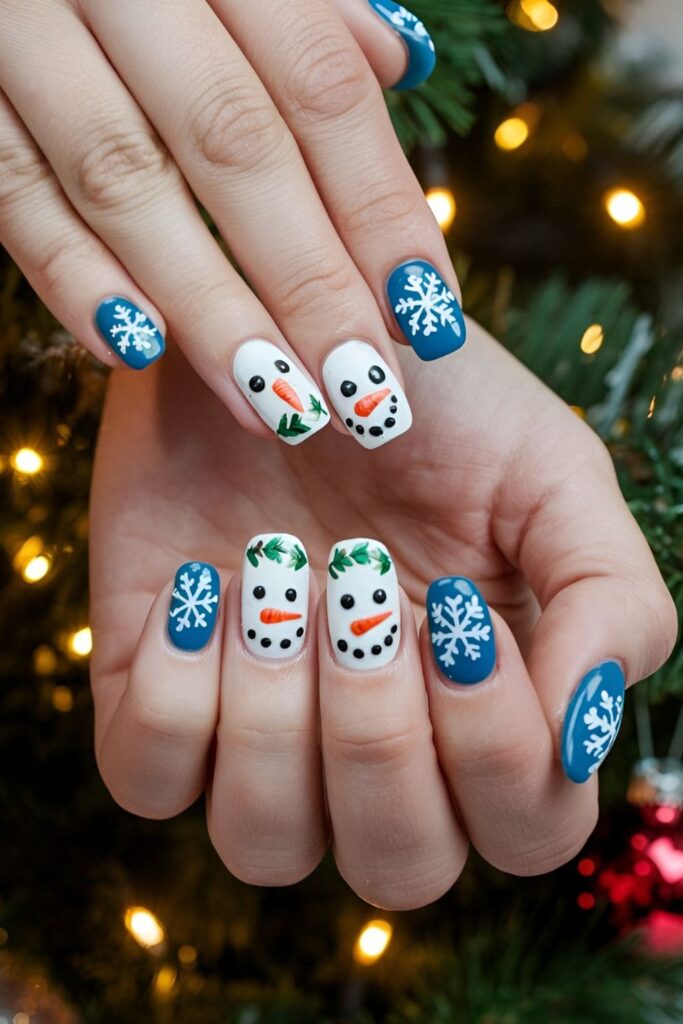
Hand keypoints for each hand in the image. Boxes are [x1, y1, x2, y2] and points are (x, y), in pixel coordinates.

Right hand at [0, 0, 459, 450]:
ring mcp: (21, 24)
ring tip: (275, 403)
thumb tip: (400, 61)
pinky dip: (69, 274)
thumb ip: (307, 9)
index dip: (379, 208)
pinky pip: (8, 188)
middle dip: (308, 281)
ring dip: (206, 306)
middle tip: (361, 392)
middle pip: (237, 143)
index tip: (424, 317)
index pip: (322, 87)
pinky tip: (135, 353)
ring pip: (123, 178)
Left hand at [89, 321, 675, 909]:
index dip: (499, 748)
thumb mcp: (553, 475)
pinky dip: (174, 695)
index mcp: (487, 708)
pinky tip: (196, 584)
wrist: (283, 324)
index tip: (454, 600)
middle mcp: (376, 741)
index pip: (527, 827)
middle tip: (360, 586)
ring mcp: (259, 726)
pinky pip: (148, 779)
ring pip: (266, 843)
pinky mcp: (156, 688)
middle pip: (398, 865)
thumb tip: (583, 733)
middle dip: (380, 736)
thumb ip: (612, 600)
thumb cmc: (433, 405)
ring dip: (275, 719)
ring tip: (276, 573)